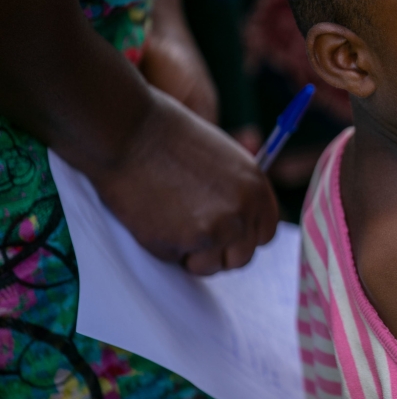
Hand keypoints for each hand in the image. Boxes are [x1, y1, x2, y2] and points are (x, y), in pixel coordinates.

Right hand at [0, 0, 276, 275]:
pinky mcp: (202, 230)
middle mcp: (254, 195)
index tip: (207, 210)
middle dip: (216, 239)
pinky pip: (197, 266)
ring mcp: (230, 215)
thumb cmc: (152, 123)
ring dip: (194, 247)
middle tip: (180, 209)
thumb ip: (229, 166)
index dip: (236, 224)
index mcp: (254, 172)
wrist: (113, 119)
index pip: (265, 222)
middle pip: (249, 247)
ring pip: (224, 261)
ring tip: (165, 208)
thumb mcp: (202, 139)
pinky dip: (176, 253)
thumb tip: (254, 168)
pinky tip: (156, 216)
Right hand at [90, 89, 279, 274]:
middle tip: (195, 238)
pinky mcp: (181, 244)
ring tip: (171, 223)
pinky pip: (177, 261)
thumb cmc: (170, 138)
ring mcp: (214, 231)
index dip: (244, 238)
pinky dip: (164, 248)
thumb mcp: (224, 159)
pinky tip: (153, 218)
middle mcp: (241, 212)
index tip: (228, 237)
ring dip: (192, 255)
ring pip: (210, 266)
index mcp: (256, 188)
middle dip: (219, 253)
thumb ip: (239, 193)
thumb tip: (240, 222)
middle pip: (242, 257)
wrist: (130, 133)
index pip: (266, 234)